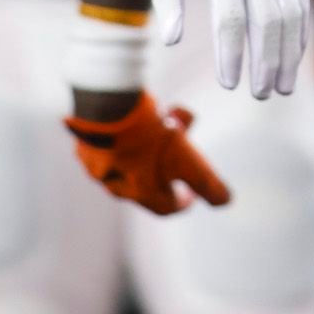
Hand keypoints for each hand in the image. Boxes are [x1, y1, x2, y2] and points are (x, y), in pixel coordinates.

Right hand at [65, 92, 230, 215]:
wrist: (105, 106)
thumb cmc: (147, 137)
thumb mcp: (187, 161)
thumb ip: (206, 184)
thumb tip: (224, 200)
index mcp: (137, 192)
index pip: (164, 206)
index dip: (182, 201)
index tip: (191, 194)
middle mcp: (113, 182)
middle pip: (148, 178)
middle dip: (171, 161)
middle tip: (182, 140)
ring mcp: (97, 159)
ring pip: (132, 155)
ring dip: (154, 141)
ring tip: (168, 116)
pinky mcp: (88, 137)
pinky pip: (115, 136)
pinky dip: (134, 128)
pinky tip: (145, 108)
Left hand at [152, 0, 305, 97]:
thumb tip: (170, 41)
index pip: (231, 17)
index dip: (231, 53)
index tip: (227, 83)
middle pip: (268, 20)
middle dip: (265, 61)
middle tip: (259, 94)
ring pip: (290, 14)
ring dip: (288, 54)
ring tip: (281, 88)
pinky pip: (299, 3)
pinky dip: (299, 34)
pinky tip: (293, 59)